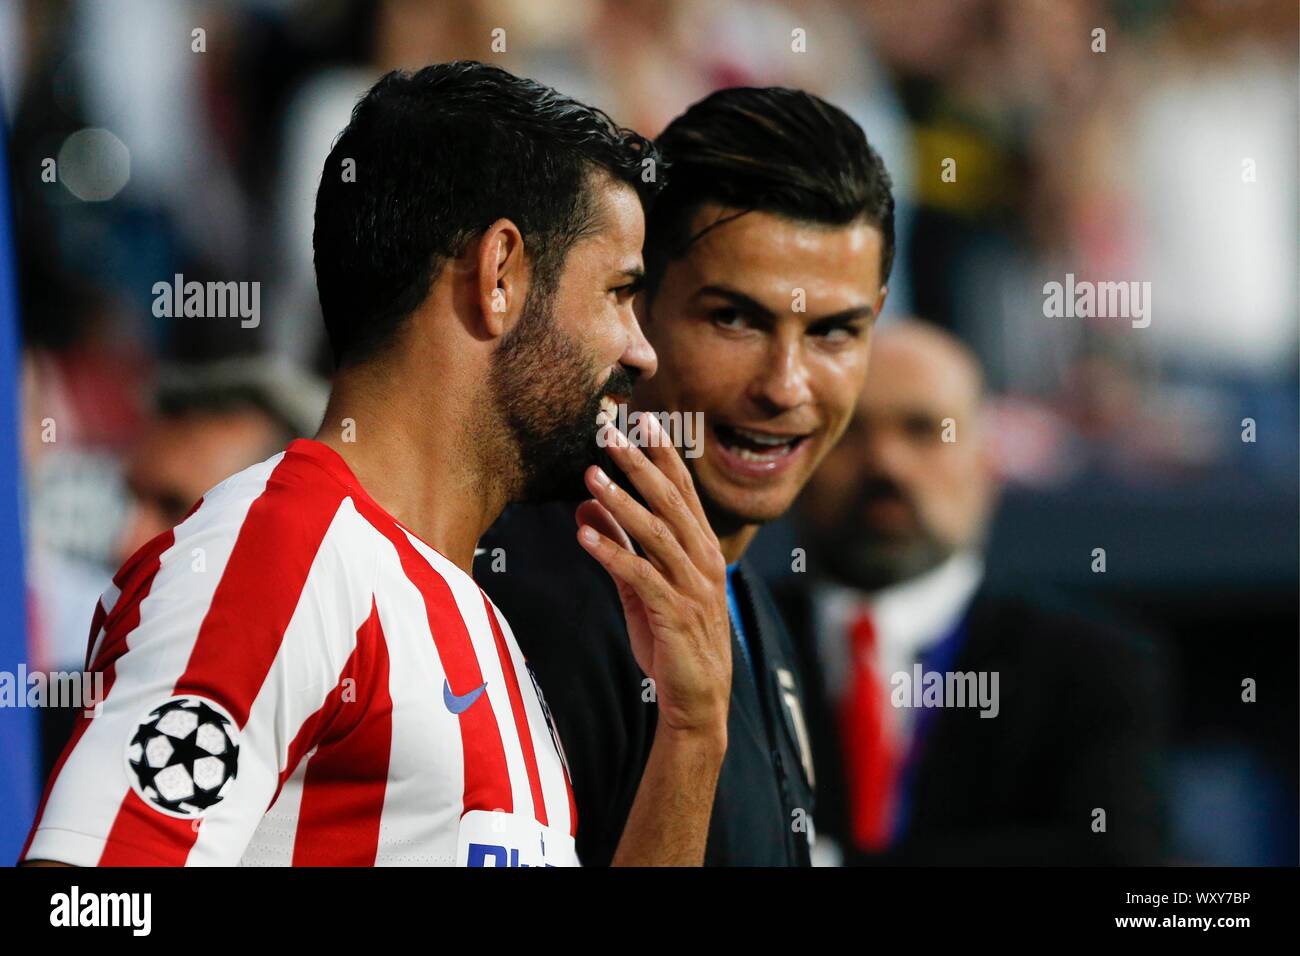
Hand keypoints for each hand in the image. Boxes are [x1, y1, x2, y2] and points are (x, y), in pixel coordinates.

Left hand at [576, 412, 730, 738]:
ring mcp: (692, 586)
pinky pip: (641, 577)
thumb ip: (618, 546)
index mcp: (701, 547)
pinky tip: (584, 537)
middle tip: (610, 433)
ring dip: (621, 503)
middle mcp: (702, 559)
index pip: (682, 490)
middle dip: (639, 464)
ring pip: (657, 533)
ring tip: (590, 477)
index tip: (643, 420)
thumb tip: (585, 508)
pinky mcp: (674, 614)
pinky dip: (613, 554)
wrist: (696, 698)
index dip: (663, 455)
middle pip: (670, 502)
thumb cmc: (671, 638)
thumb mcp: (640, 586)